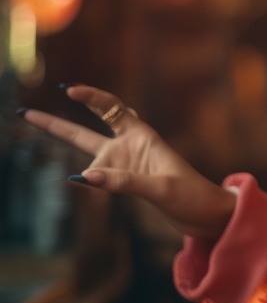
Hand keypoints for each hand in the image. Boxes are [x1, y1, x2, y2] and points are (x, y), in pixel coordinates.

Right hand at [20, 85, 236, 241]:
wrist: (205, 213)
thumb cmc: (191, 195)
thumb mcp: (160, 188)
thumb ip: (123, 182)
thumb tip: (84, 178)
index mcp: (143, 136)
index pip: (111, 108)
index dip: (91, 97)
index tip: (69, 89)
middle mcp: (129, 147)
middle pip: (85, 131)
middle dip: (55, 123)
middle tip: (25, 113)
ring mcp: (125, 165)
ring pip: (90, 157)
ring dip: (81, 158)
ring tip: (89, 154)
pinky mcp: (125, 182)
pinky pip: (99, 177)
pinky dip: (89, 177)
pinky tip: (84, 180)